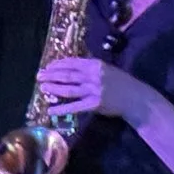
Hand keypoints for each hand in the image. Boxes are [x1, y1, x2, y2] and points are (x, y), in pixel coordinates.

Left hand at [36, 57, 153, 126]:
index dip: (58, 64)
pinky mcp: (95, 104)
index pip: (73, 63)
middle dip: (51, 75)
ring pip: (69, 89)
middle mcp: (94, 76)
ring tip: (42, 88)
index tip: (48, 66)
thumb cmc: (121, 83)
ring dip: (53, 88)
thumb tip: (71, 68)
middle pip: (68, 75)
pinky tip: (50, 110)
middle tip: (38, 76)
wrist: (135, 98)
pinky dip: (62, 108)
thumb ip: (90, 69)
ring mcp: (94, 90)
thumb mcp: (107, 70)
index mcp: (96, 65)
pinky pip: (75, 106)